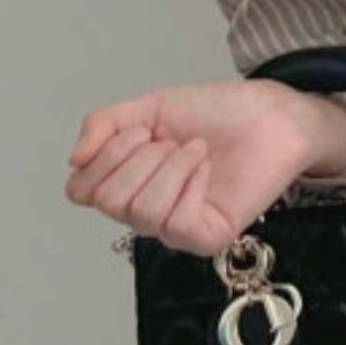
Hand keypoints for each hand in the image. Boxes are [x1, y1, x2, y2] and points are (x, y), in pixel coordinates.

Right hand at [62, 78, 341, 256]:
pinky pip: (176, 223)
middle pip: (108, 201)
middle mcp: (144, 209)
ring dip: (172, 167)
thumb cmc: (217, 111)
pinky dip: (191, 184)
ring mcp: (174, 227)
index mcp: (127, 180)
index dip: (104, 156)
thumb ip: (103, 123)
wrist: (270, 113)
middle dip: (140, 158)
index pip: (80, 190)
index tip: (141, 131)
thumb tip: (75, 158)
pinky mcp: (205, 237)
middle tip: (173, 141)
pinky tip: (207, 169)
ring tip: (197, 150)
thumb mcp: (149, 106)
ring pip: (142, 211)